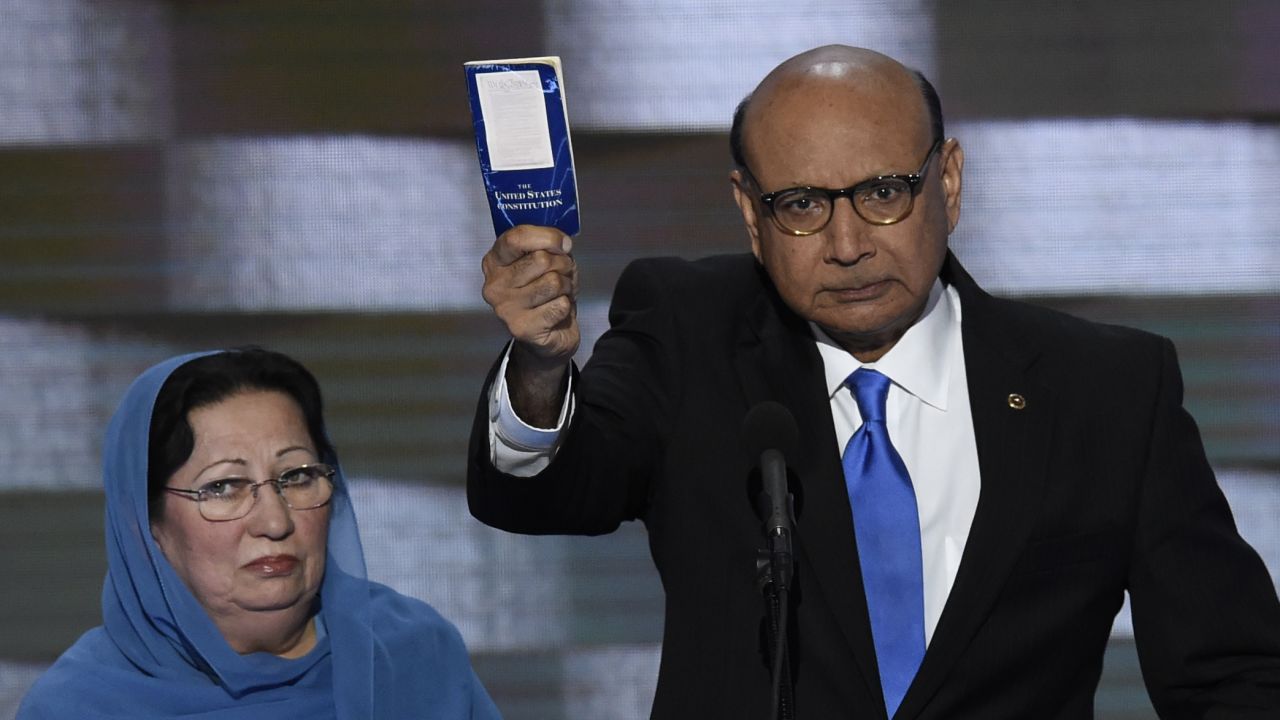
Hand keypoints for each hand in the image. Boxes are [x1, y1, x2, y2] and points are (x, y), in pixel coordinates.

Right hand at [481, 226, 578, 424]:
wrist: (550, 335)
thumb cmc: (547, 292)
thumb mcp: (547, 260)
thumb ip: (548, 245)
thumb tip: (562, 243)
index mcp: (495, 261)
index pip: (516, 237)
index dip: (547, 237)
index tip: (564, 244)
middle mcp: (494, 285)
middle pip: (541, 259)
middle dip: (562, 265)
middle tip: (562, 276)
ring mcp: (505, 309)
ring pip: (552, 282)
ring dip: (566, 286)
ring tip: (559, 294)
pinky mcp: (521, 329)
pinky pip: (559, 305)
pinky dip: (566, 307)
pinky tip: (557, 312)